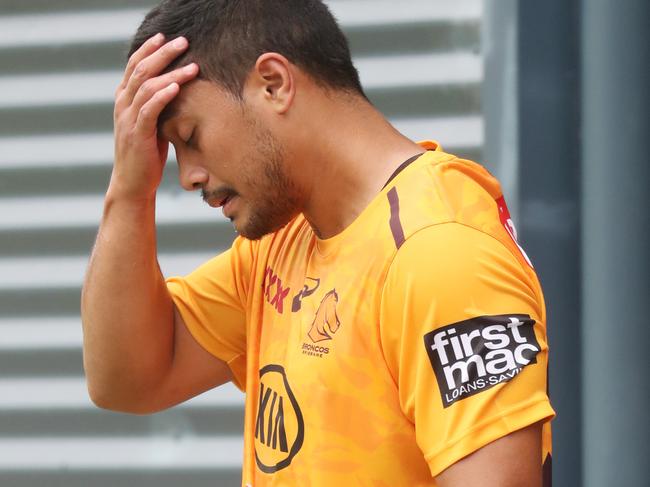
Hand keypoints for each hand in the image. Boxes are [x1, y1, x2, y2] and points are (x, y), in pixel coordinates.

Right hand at [110, 34, 198, 200]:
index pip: (133, 67)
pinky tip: (177, 87)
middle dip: (162, 54)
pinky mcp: (137, 135)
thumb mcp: (151, 126)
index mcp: (124, 101)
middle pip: (140, 70)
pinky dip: (163, 96)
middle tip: (182, 42)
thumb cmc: (145, 156)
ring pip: (146, 87)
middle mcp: (122, 106)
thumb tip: (176, 91)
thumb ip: (156, 108)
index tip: (164, 37)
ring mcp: (128, 120)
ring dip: (171, 74)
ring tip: (193, 66)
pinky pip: (149, 110)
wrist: (132, 184)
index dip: (148, 50)